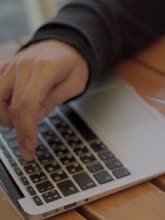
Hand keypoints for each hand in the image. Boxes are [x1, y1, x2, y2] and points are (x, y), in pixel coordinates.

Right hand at [0, 40, 88, 160]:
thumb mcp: (75, 84)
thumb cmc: (72, 64)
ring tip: (22, 126)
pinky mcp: (4, 68)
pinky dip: (1, 106)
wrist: (64, 43)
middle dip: (18, 130)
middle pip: (10, 105)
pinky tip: (14, 114)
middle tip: (27, 148)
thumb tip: (34, 120)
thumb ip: (54, 101)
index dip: (27, 128)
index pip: (27, 104)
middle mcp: (23, 65)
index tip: (30, 145)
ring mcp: (10, 65)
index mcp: (44, 69)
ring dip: (5, 118)